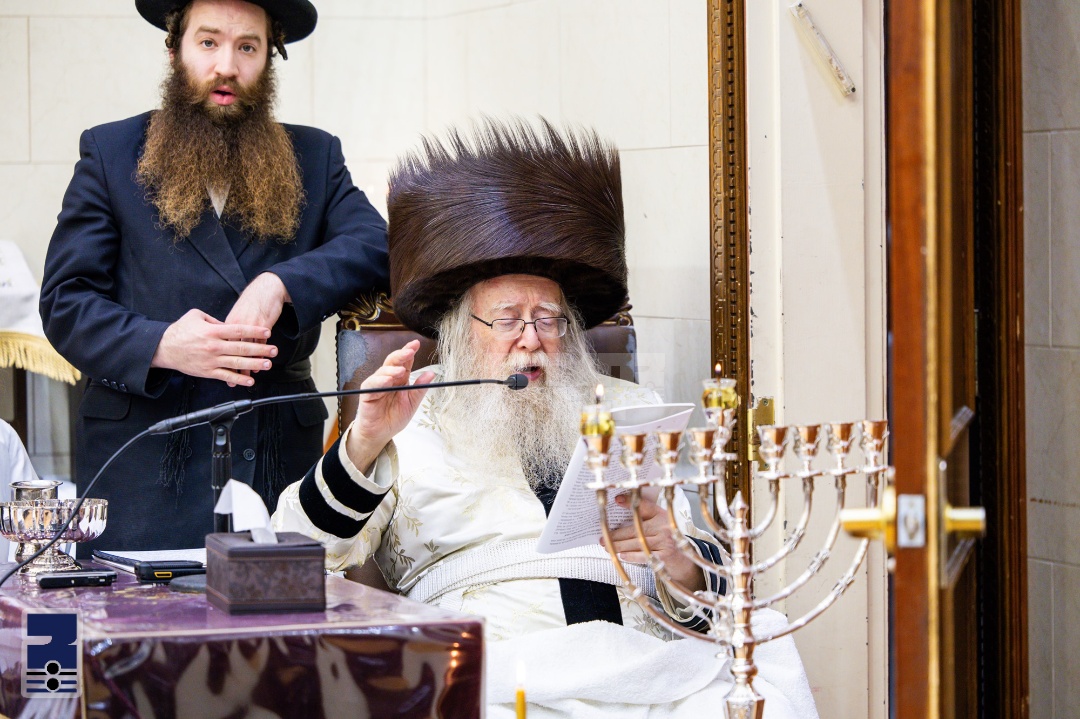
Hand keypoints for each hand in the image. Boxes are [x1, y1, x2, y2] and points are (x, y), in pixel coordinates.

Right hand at [151, 309, 277, 386]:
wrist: (164, 348)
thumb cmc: (180, 331)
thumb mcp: (196, 316)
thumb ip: (214, 319)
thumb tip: (228, 324)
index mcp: (212, 331)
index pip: (238, 330)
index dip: (254, 330)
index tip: (267, 331)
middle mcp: (214, 346)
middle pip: (241, 348)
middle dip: (260, 349)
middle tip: (274, 350)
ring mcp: (211, 361)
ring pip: (237, 363)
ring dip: (254, 364)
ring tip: (267, 364)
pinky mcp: (208, 372)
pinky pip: (226, 376)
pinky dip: (239, 379)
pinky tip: (250, 381)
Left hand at [223, 273, 289, 383]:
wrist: (266, 290)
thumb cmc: (251, 302)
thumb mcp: (235, 313)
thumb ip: (227, 326)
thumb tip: (221, 337)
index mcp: (227, 323)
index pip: (221, 344)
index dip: (219, 358)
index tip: (216, 369)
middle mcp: (237, 326)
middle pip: (232, 350)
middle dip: (232, 366)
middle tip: (232, 380)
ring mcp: (250, 327)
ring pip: (247, 350)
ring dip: (247, 365)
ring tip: (247, 376)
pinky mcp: (263, 327)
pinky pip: (260, 345)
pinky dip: (259, 355)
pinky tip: (259, 364)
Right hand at [345, 340, 433, 471]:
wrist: (381, 434)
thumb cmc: (394, 417)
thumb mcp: (412, 402)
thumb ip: (420, 388)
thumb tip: (432, 373)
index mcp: (400, 379)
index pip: (404, 361)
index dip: (409, 351)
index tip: (416, 344)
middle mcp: (388, 379)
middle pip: (393, 362)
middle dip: (401, 355)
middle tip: (410, 351)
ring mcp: (376, 385)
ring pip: (382, 371)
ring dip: (391, 369)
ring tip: (400, 370)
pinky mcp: (367, 394)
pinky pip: (372, 385)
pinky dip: (379, 382)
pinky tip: (387, 381)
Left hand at [606, 488, 706, 592]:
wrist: (685, 558)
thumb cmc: (666, 538)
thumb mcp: (659, 523)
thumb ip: (644, 517)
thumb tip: (619, 513)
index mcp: (662, 514)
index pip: (645, 506)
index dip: (630, 502)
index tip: (617, 499)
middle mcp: (664, 526)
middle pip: (635, 529)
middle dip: (616, 534)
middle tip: (602, 537)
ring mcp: (665, 541)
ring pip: (636, 542)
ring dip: (618, 546)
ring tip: (606, 546)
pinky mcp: (665, 555)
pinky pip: (643, 555)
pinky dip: (630, 556)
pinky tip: (621, 555)